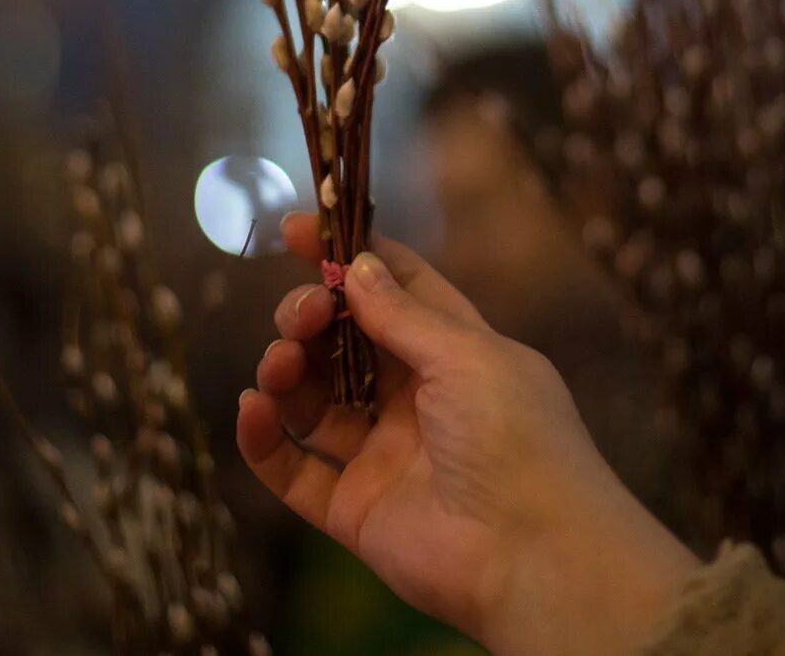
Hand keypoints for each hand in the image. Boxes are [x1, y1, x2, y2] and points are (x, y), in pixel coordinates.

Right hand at [237, 214, 698, 655]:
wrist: (533, 556)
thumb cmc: (518, 439)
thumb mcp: (467, 356)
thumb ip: (403, 314)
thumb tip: (355, 265)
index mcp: (457, 353)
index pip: (396, 290)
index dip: (348, 257)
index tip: (296, 229)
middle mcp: (417, 400)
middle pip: (344, 343)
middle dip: (311, 316)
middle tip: (302, 315)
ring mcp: (383, 455)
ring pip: (313, 401)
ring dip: (284, 371)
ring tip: (277, 365)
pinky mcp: (354, 508)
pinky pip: (294, 470)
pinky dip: (264, 439)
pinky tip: (252, 410)